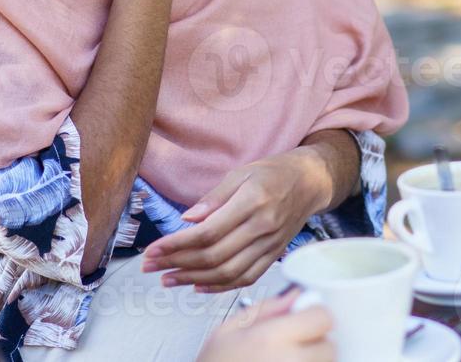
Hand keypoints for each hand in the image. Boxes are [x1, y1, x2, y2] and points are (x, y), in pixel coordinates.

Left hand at [141, 152, 327, 292]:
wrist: (310, 182)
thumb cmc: (273, 173)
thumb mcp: (241, 173)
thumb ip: (214, 198)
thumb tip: (187, 219)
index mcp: (252, 202)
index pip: (208, 232)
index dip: (176, 244)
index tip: (153, 249)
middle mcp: (262, 227)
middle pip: (214, 256)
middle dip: (177, 263)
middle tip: (151, 266)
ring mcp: (270, 245)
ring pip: (228, 272)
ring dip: (193, 279)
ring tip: (168, 279)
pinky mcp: (274, 256)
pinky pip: (245, 278)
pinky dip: (220, 287)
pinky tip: (198, 286)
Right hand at [197, 290, 334, 361]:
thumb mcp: (228, 331)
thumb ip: (266, 309)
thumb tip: (295, 294)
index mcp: (270, 340)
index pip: (322, 318)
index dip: (314, 314)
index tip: (306, 317)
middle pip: (329, 346)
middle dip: (316, 342)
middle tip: (295, 344)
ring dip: (314, 360)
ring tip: (287, 359)